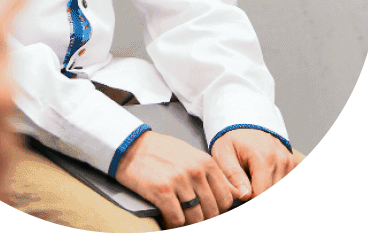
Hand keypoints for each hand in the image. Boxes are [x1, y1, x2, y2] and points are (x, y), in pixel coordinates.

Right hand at [115, 130, 239, 227]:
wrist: (129, 145)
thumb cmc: (159, 151)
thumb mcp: (190, 155)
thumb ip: (212, 174)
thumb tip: (237, 194)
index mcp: (205, 162)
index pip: (225, 198)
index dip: (217, 208)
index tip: (206, 209)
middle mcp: (195, 171)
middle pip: (212, 211)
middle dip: (202, 217)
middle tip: (189, 213)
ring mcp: (179, 180)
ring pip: (195, 218)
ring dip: (187, 221)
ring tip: (177, 214)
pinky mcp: (162, 190)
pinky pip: (177, 219)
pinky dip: (172, 222)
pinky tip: (166, 214)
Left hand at [211, 128, 298, 200]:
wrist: (243, 123)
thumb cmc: (231, 139)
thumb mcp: (223, 153)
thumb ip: (233, 176)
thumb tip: (245, 196)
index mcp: (262, 157)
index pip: (262, 194)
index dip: (251, 201)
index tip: (243, 198)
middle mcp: (281, 159)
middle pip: (274, 194)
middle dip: (260, 197)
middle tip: (247, 191)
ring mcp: (290, 162)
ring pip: (282, 191)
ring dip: (269, 191)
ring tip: (255, 182)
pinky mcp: (294, 164)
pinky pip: (288, 184)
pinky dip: (277, 186)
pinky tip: (265, 180)